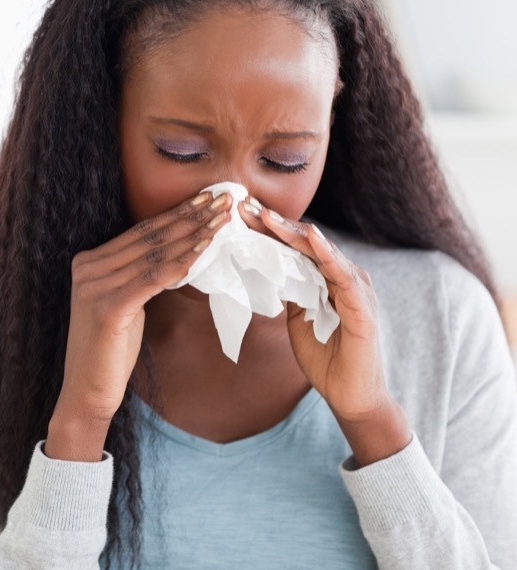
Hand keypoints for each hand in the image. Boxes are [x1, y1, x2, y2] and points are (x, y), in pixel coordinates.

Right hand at [45, 190, 231, 460]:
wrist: (87, 393)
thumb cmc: (111, 352)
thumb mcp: (127, 305)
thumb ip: (142, 276)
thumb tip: (182, 251)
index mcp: (89, 262)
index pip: (142, 232)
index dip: (177, 213)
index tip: (208, 198)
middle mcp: (87, 268)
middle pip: (150, 238)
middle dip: (191, 216)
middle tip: (224, 199)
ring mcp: (93, 286)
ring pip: (155, 255)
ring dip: (194, 235)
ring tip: (223, 220)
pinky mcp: (106, 308)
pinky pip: (153, 279)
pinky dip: (182, 263)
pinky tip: (205, 250)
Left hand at [238, 198, 410, 464]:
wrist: (350, 395)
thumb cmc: (325, 356)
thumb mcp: (295, 317)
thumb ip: (285, 291)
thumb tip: (260, 269)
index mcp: (325, 279)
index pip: (293, 248)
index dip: (267, 231)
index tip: (239, 215)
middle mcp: (343, 277)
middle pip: (305, 244)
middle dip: (274, 224)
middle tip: (245, 205)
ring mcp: (355, 290)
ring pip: (321, 252)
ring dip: (294, 233)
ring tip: (268, 216)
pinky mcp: (362, 307)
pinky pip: (342, 275)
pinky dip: (327, 254)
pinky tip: (312, 238)